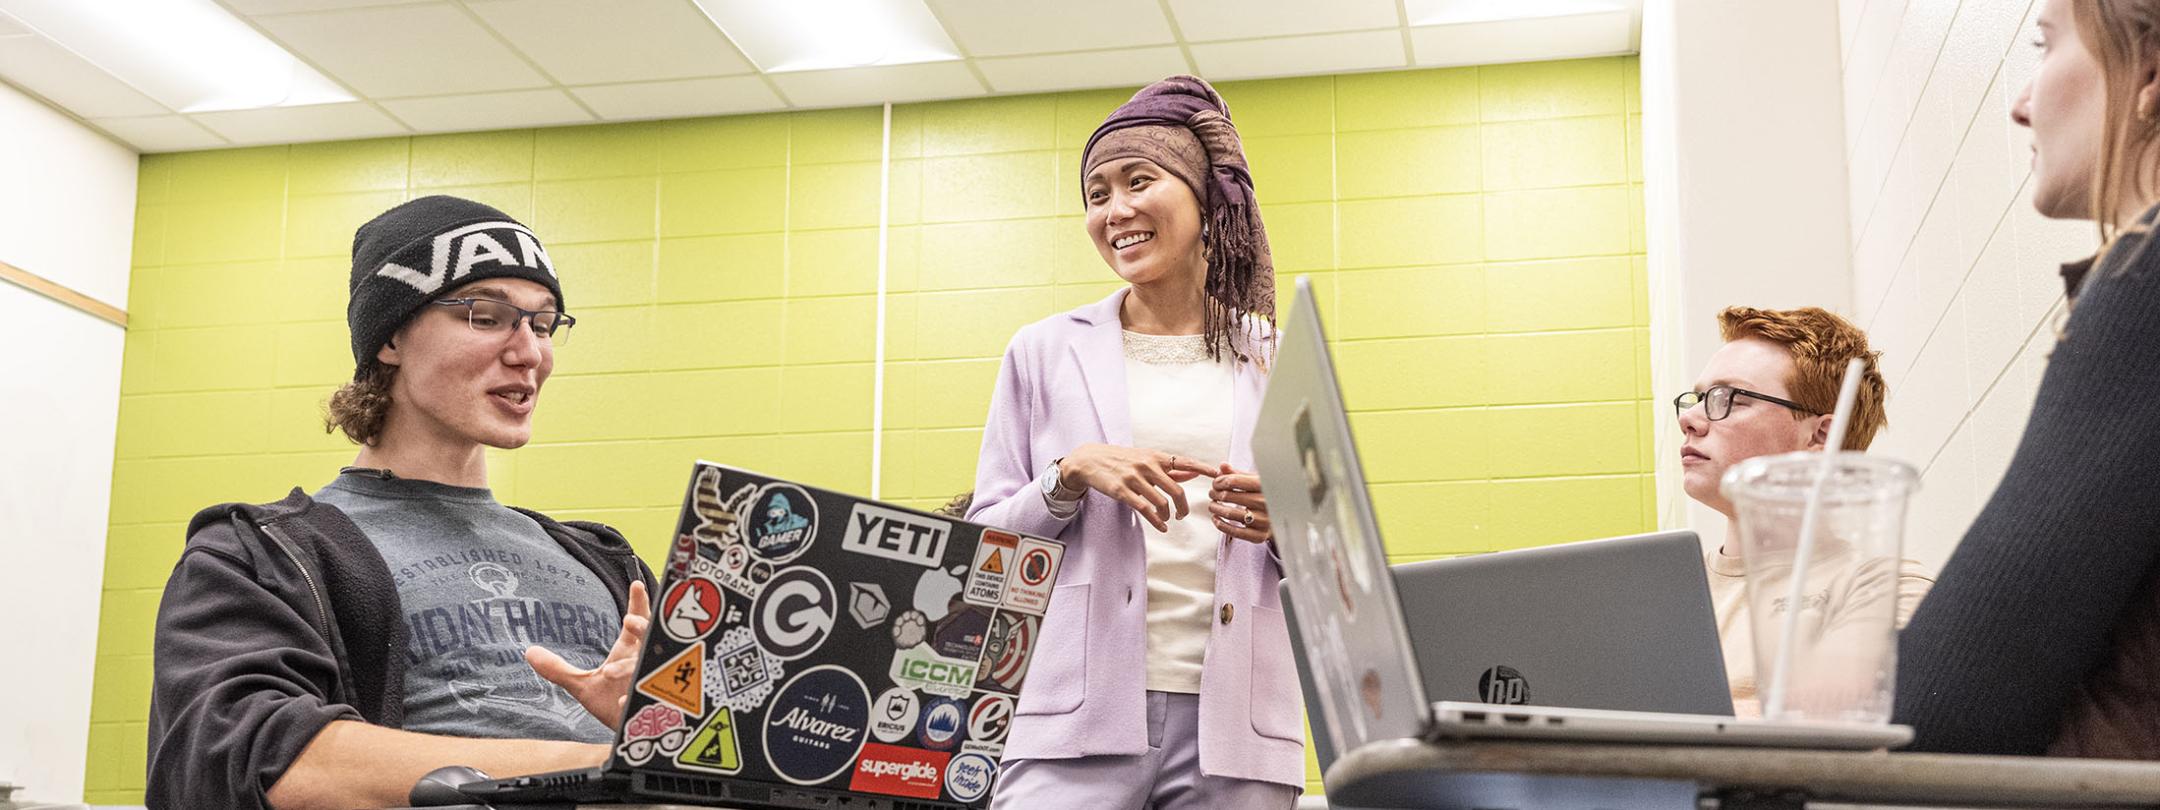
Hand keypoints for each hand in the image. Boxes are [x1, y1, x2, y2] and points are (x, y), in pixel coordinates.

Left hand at [527, 580, 649, 728]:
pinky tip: (623, 702)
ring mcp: (650, 681)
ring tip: (611, 672)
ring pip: (647, 665)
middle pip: (650, 636)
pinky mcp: (653, 702)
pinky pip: (651, 696)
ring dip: (630, 667)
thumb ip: (557, 669)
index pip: (638, 622)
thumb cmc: (610, 703)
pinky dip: (635, 697)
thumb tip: (528, 652)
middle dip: (644, 627)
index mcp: (630, 652)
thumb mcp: (581, 685)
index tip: (636, 584)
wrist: (626, 734)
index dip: (639, 603)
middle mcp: (643, 662)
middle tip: (630, 622)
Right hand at [1058, 444, 1218, 531]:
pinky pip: (1144, 509)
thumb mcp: (1147, 458)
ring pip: (1161, 502)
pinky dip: (1156, 520)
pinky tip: (1161, 526)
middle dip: (1183, 506)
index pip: (1184, 462)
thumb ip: (1171, 468)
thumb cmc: (1123, 459)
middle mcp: (1147, 466)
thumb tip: (1195, 472)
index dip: (1202, 468)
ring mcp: (1134, 479)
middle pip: (1176, 489)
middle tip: (1183, 515)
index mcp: (1156, 457)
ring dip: (1168, 515)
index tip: (1217, 475)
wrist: (1091, 460)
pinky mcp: (1122, 491)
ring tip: (1168, 519)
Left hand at [1207, 464, 1271, 543]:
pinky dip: (1220, 525)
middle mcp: (1265, 502)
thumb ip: (1238, 474)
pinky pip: (1234, 531)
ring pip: (1229, 513)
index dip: (1219, 481)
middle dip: (1215, 494)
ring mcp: (1263, 520)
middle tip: (1212, 494)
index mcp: (1264, 485)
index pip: (1233, 481)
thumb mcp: (1256, 481)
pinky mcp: (1259, 535)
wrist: (1287, 517)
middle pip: (1228, 496)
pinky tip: (1216, 518)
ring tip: (1212, 505)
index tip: (1215, 483)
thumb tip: (1222, 466)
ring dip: (1215, 508)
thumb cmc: (1267, 496)